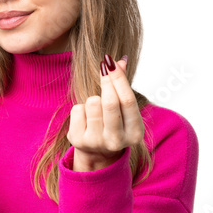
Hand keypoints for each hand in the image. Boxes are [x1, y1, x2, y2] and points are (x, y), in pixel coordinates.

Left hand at [68, 54, 144, 171]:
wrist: (97, 152)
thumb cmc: (114, 123)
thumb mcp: (123, 108)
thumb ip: (123, 85)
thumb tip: (121, 61)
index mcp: (134, 133)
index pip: (127, 100)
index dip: (119, 78)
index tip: (111, 62)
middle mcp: (116, 141)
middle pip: (110, 102)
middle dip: (106, 81)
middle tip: (104, 67)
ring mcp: (96, 142)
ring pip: (92, 103)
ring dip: (93, 98)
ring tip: (96, 108)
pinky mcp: (78, 140)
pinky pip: (77, 109)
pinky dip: (81, 108)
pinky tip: (85, 118)